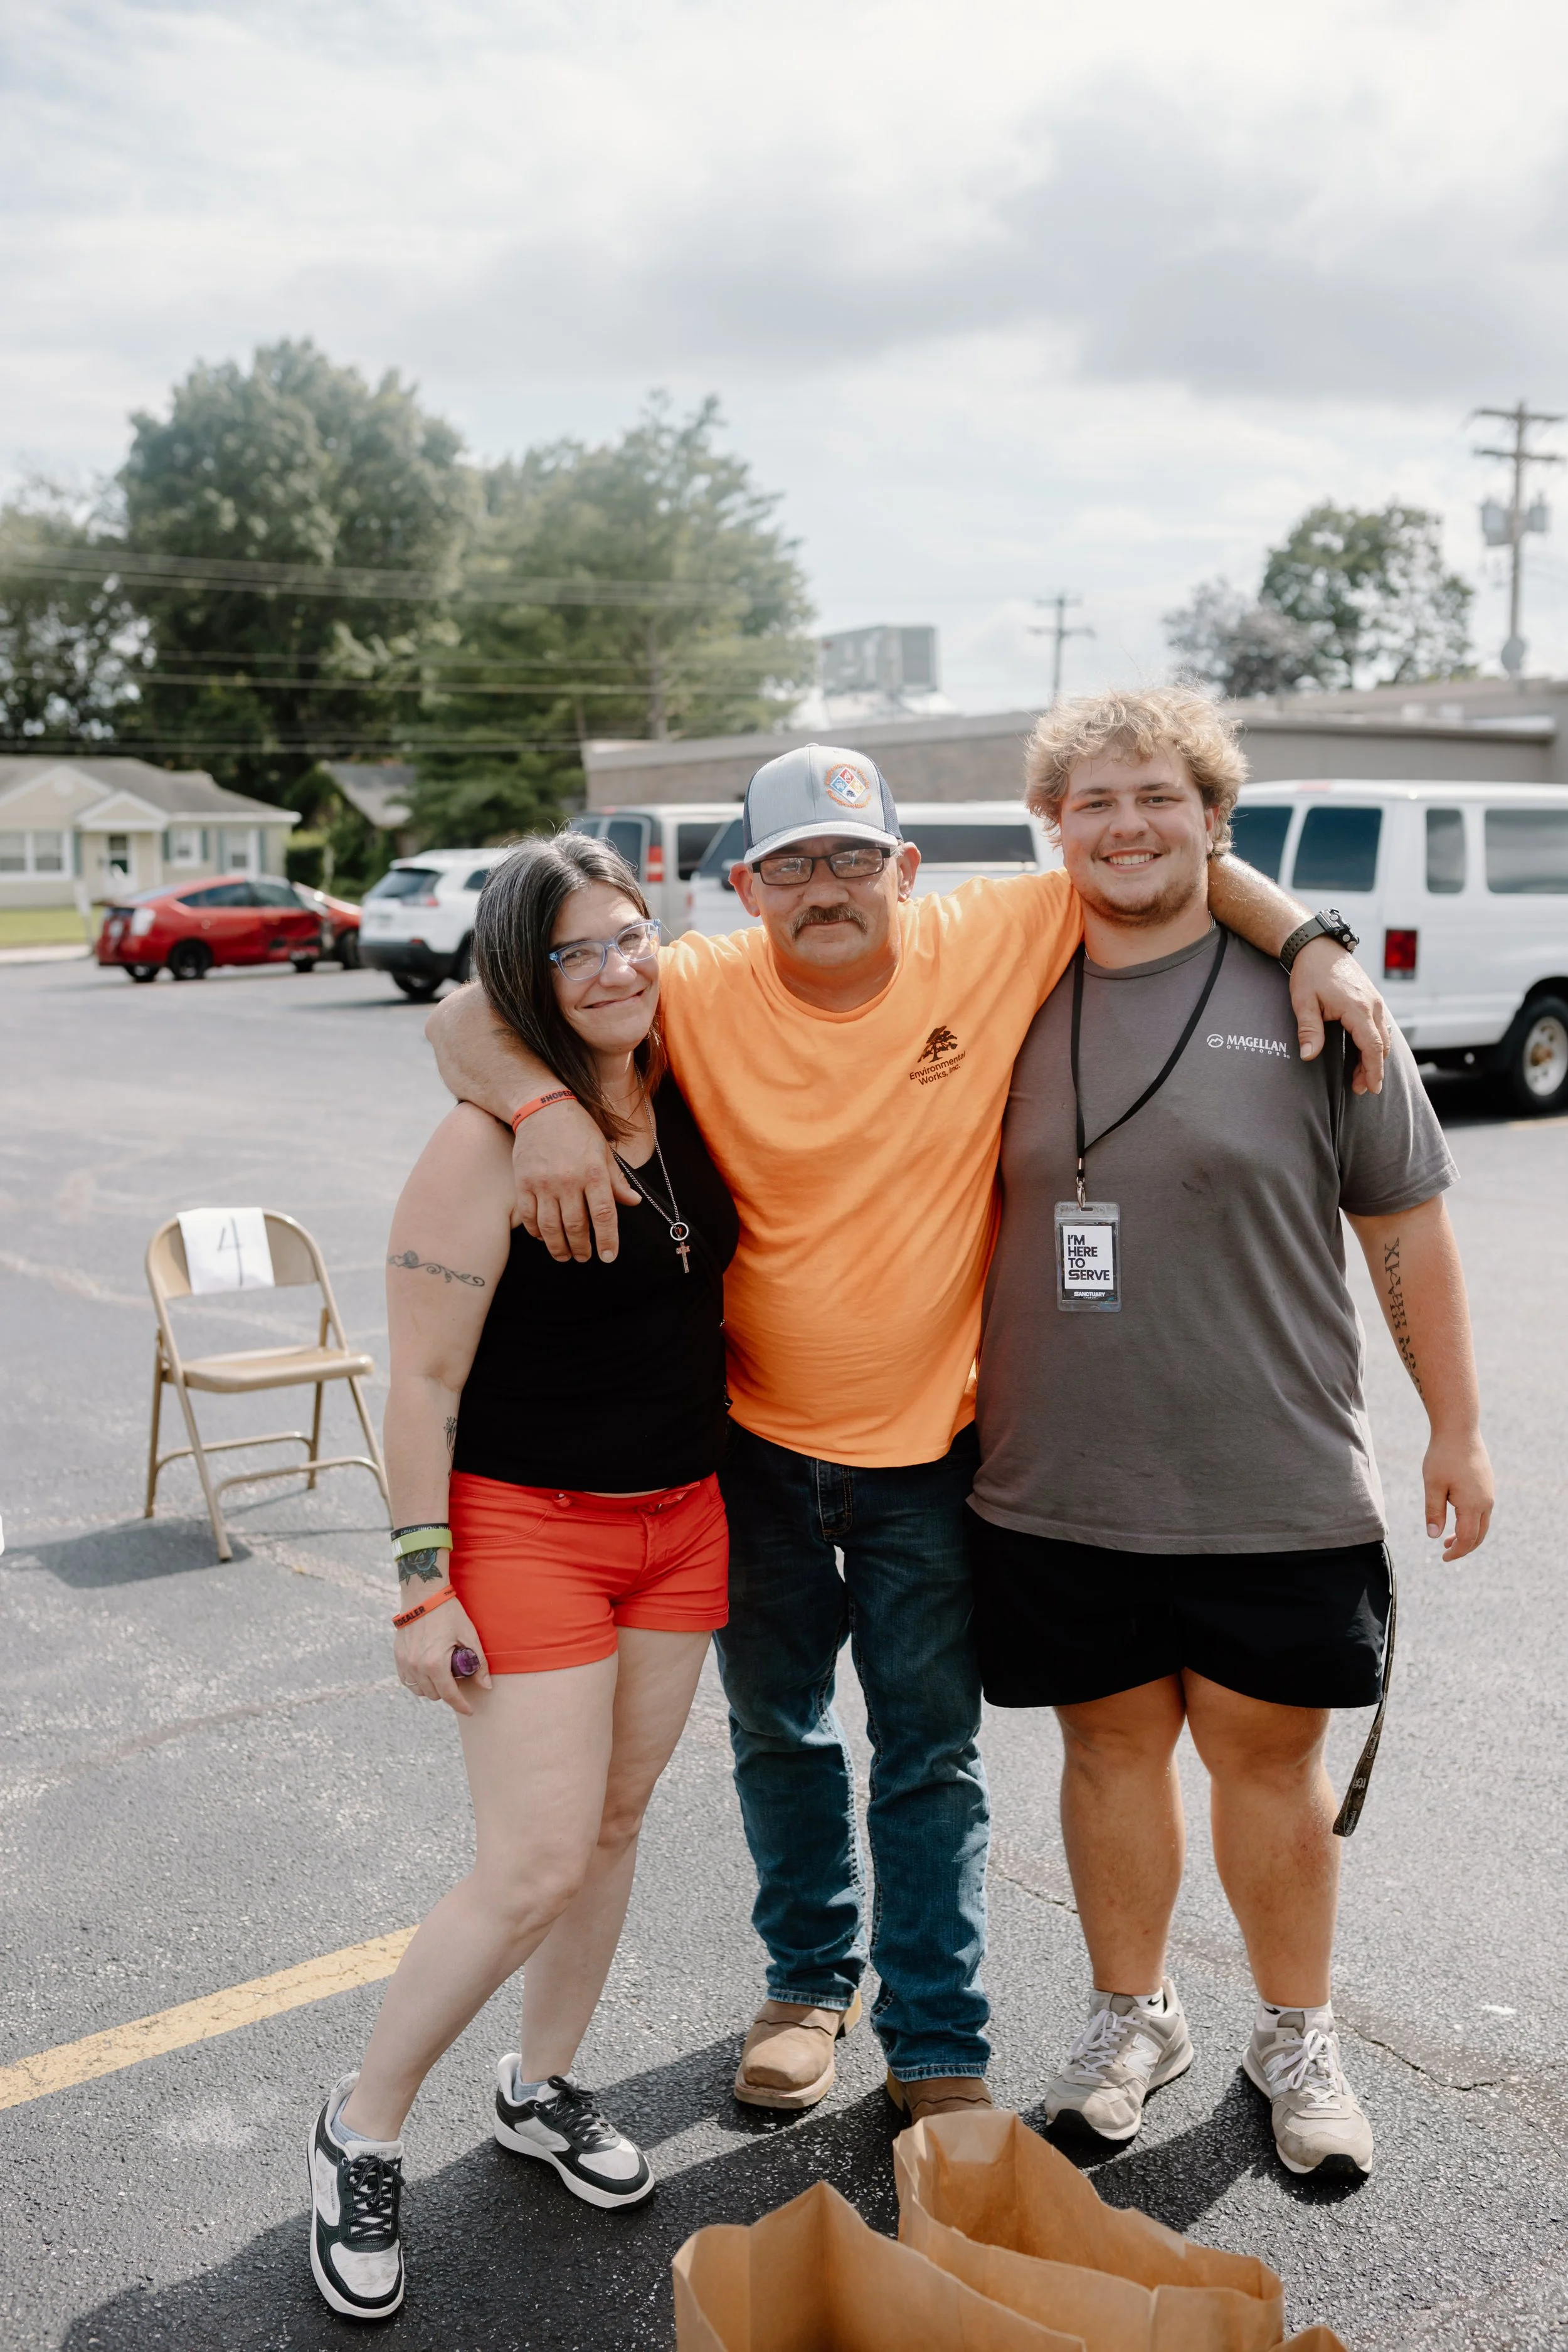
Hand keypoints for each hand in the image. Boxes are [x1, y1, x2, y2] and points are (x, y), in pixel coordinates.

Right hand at [395, 1599, 491, 1714]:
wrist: (423, 1594)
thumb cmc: (449, 1612)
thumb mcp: (469, 1635)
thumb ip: (478, 1663)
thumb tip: (487, 1686)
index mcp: (435, 1663)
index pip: (450, 1695)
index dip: (461, 1705)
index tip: (469, 1710)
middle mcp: (417, 1666)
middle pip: (434, 1695)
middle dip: (448, 1693)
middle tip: (458, 1679)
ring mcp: (405, 1661)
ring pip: (419, 1690)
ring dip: (432, 1688)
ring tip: (443, 1676)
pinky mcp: (398, 1656)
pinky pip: (407, 1680)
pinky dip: (418, 1681)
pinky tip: (428, 1673)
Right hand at [512, 1098, 639, 1262]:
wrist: (542, 1109)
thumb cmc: (578, 1130)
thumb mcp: (604, 1152)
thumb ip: (617, 1181)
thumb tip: (634, 1202)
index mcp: (593, 1173)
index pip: (603, 1215)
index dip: (607, 1240)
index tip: (608, 1257)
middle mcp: (569, 1180)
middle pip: (576, 1226)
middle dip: (582, 1248)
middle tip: (585, 1257)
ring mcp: (544, 1183)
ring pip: (551, 1227)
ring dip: (559, 1247)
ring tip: (565, 1256)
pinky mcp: (524, 1183)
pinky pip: (529, 1217)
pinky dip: (536, 1232)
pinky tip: (544, 1238)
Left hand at [1288, 938, 1392, 1093]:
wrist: (1319, 947)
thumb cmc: (1310, 973)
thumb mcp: (1303, 1002)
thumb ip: (1309, 1030)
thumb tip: (1308, 1056)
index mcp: (1358, 1008)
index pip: (1372, 1046)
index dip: (1373, 1070)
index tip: (1372, 1088)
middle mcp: (1373, 1005)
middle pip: (1382, 1045)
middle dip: (1374, 1069)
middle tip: (1361, 1088)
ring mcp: (1375, 1001)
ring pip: (1384, 1036)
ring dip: (1375, 1057)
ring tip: (1360, 1077)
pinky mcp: (1372, 999)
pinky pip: (1380, 1026)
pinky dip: (1375, 1043)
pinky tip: (1363, 1053)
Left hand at [1422, 1428, 1493, 1560]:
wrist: (1459, 1429)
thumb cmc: (1443, 1456)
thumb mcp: (1433, 1485)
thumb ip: (1433, 1512)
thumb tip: (1434, 1536)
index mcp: (1473, 1505)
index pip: (1468, 1539)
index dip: (1457, 1552)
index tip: (1443, 1558)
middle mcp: (1486, 1502)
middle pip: (1479, 1535)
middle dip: (1464, 1547)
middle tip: (1446, 1552)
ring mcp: (1489, 1493)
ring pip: (1483, 1524)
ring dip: (1468, 1534)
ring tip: (1449, 1539)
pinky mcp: (1487, 1485)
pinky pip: (1483, 1511)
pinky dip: (1472, 1521)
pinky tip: (1456, 1517)